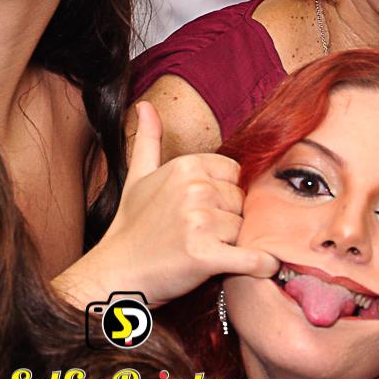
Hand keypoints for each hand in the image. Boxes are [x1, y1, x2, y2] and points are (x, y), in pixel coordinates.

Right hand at [58, 102, 275, 305]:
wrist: (116, 273)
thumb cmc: (130, 227)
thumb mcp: (137, 176)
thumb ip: (148, 139)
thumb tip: (145, 105)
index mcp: (185, 166)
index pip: (235, 175)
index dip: (223, 196)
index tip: (205, 211)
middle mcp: (194, 189)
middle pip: (242, 203)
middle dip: (230, 221)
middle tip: (204, 236)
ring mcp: (200, 222)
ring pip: (246, 230)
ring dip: (236, 246)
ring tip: (208, 253)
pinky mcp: (205, 256)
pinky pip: (254, 259)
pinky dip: (262, 266)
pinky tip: (259, 268)